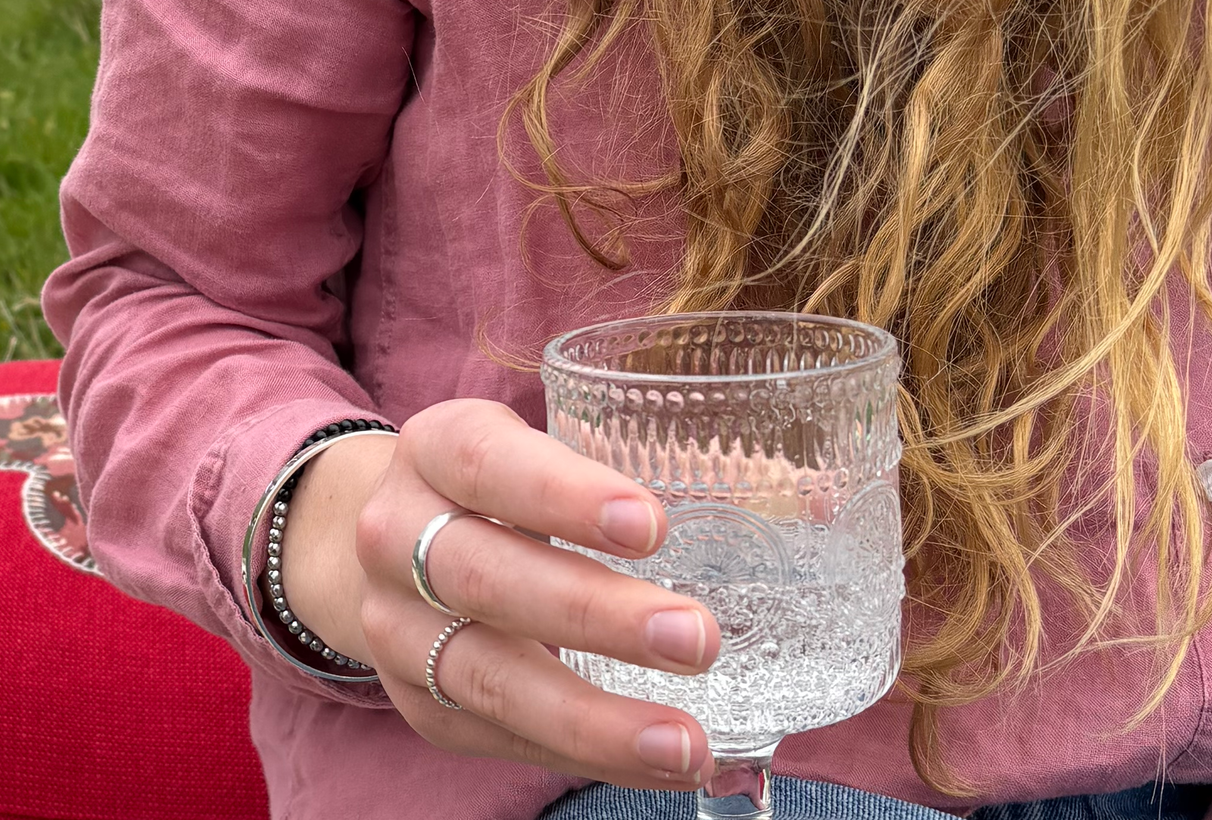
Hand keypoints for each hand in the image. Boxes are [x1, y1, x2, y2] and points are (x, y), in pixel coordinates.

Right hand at [278, 399, 715, 787]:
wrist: (394, 544)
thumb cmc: (500, 489)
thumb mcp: (538, 447)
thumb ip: (641, 467)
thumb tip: (817, 502)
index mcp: (433, 450)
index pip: (484, 462)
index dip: (564, 493)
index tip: (653, 525)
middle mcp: (395, 534)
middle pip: (484, 576)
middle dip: (594, 614)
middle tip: (696, 638)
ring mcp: (395, 626)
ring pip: (487, 676)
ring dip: (593, 717)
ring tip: (687, 743)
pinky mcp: (419, 701)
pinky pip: (501, 737)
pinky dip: (584, 755)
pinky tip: (655, 763)